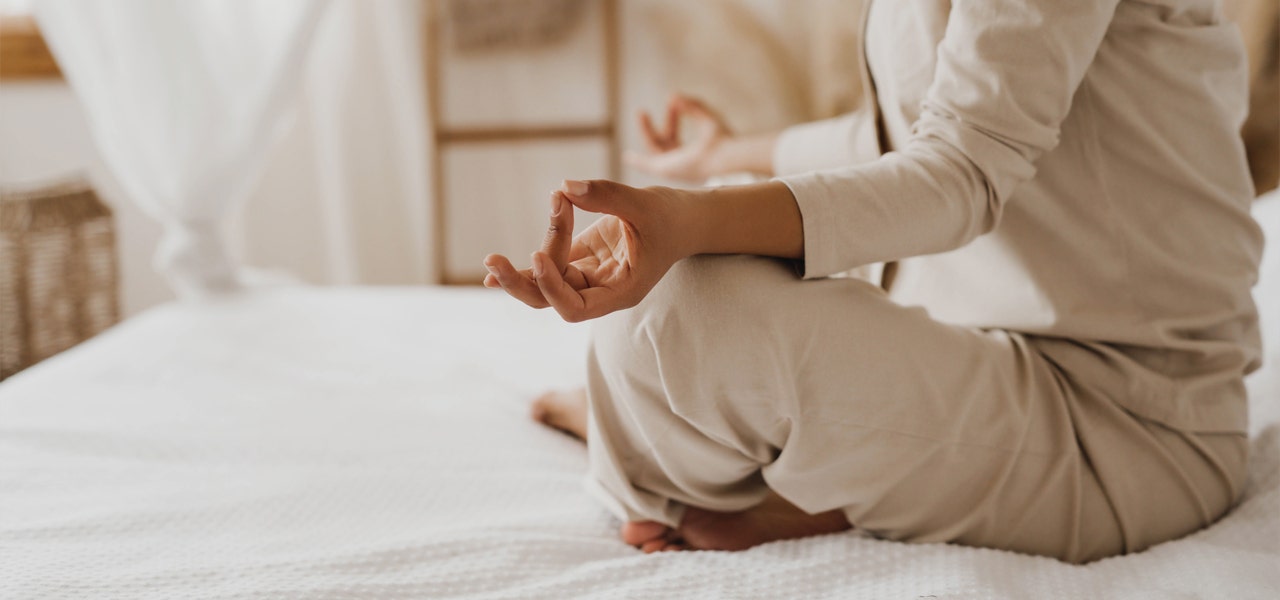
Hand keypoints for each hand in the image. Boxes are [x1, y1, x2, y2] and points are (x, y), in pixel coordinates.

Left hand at [484, 180, 689, 322]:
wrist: (686, 218)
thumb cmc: (672, 217)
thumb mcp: (645, 204)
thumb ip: (607, 195)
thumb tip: (564, 188)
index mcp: (620, 291)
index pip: (575, 307)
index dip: (552, 287)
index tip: (539, 256)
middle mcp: (601, 290)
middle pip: (551, 302)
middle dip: (522, 285)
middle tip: (493, 263)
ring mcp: (588, 275)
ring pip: (545, 283)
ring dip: (520, 269)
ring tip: (491, 257)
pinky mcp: (581, 258)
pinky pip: (548, 264)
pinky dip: (525, 262)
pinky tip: (495, 265)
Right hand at [626, 94, 732, 182]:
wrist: (724, 154)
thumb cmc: (722, 140)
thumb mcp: (707, 117)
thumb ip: (693, 106)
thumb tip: (674, 96)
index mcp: (692, 156)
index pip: (674, 136)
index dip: (672, 117)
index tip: (673, 100)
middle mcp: (682, 164)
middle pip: (664, 142)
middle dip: (658, 124)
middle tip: (650, 108)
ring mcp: (674, 168)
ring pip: (655, 150)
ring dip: (647, 131)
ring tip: (641, 112)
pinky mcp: (667, 170)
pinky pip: (648, 166)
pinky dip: (638, 162)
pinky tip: (627, 156)